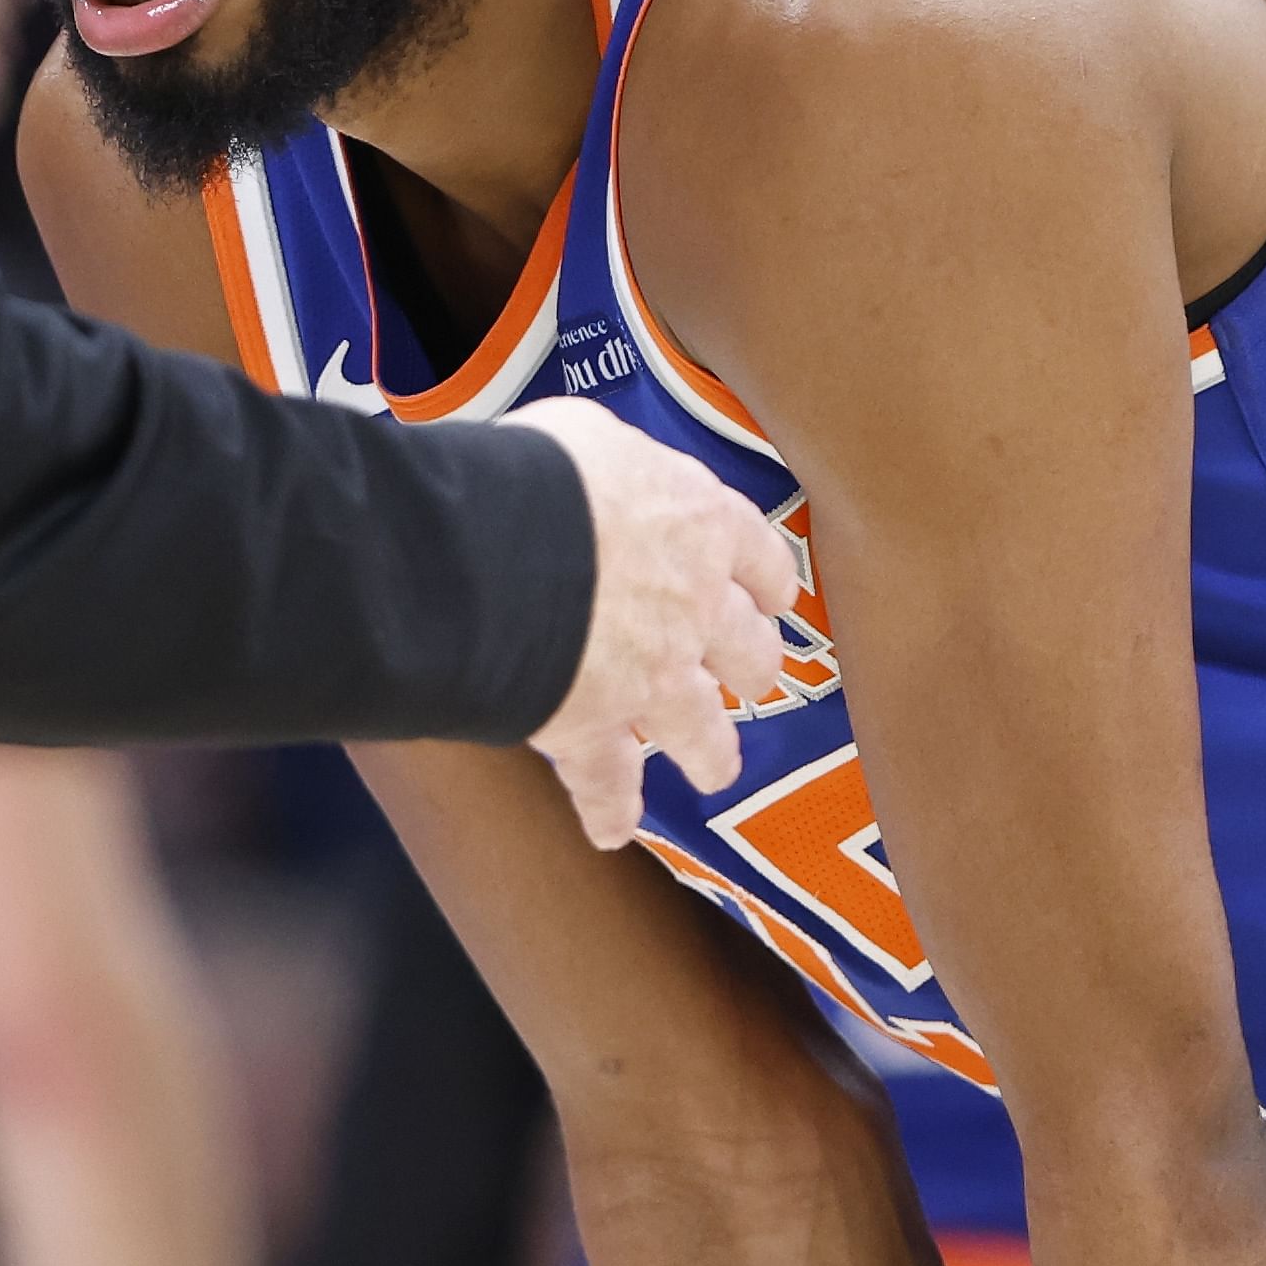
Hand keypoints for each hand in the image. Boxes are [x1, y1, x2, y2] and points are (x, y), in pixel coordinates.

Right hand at [508, 398, 805, 847]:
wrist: (493, 552)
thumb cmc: (538, 476)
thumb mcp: (589, 436)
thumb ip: (615, 466)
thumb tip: (596, 465)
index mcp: (701, 527)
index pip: (761, 558)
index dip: (767, 581)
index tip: (771, 595)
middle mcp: (695, 610)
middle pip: (749, 652)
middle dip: (751, 668)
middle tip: (749, 677)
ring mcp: (652, 679)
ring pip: (702, 731)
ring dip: (709, 752)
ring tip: (715, 767)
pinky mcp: (594, 729)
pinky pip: (607, 782)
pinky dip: (607, 808)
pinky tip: (610, 829)